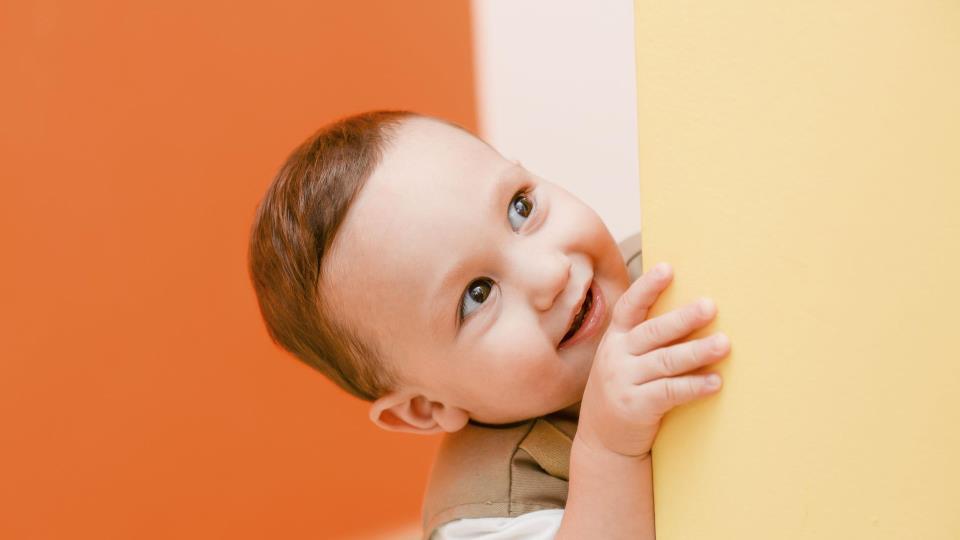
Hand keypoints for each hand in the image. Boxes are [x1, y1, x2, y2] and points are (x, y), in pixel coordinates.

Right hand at [576, 262, 729, 457]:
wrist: (603, 442)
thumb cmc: (623, 391)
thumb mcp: (622, 360)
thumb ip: (644, 340)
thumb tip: (690, 312)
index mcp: (615, 339)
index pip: (629, 307)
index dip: (648, 287)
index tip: (668, 269)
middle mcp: (616, 357)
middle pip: (653, 332)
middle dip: (683, 318)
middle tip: (710, 306)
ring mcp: (624, 382)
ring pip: (665, 362)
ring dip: (697, 351)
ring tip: (724, 344)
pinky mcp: (636, 407)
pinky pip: (669, 393)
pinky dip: (694, 386)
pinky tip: (715, 381)